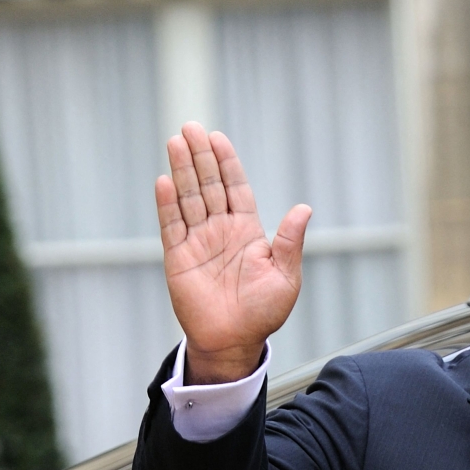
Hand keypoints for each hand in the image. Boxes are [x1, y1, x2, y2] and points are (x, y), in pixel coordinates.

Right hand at [157, 122, 310, 383]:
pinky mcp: (178, 258)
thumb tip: (304, 209)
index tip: (218, 138)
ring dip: (182, 170)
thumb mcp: (285, 276)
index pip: (235, 188)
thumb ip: (289, 241)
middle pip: (208, 185)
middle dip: (200, 157)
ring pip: (188, 198)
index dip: (227, 163)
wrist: (235, 342)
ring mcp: (198, 242)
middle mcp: (220, 231)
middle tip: (191, 128)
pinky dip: (168, 204)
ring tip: (175, 141)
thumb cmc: (264, 312)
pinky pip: (172, 226)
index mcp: (247, 231)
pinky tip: (164, 181)